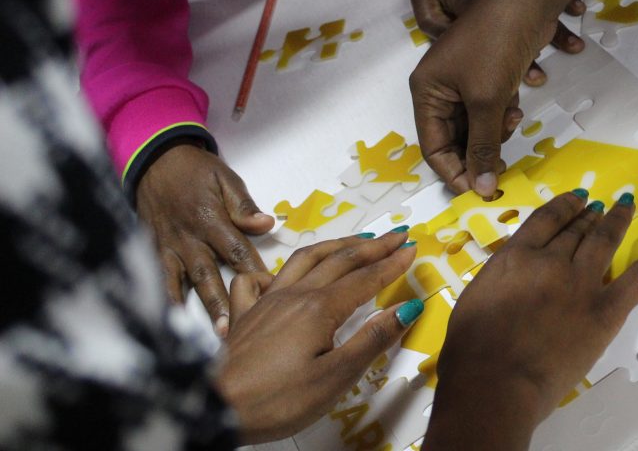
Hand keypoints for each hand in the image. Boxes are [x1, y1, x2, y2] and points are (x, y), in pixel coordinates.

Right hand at [136, 141, 273, 336]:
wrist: (154, 162)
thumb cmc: (195, 171)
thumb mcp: (224, 177)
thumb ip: (243, 204)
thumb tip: (266, 224)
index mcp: (210, 220)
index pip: (236, 251)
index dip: (253, 272)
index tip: (269, 292)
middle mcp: (188, 239)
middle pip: (209, 275)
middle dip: (223, 303)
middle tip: (238, 328)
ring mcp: (167, 248)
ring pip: (184, 284)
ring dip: (198, 309)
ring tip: (214, 333)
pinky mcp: (152, 252)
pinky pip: (159, 281)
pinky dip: (165, 302)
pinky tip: (171, 325)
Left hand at [216, 231, 420, 443]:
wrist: (215, 410)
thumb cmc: (279, 399)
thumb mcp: (337, 376)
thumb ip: (373, 338)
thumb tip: (407, 307)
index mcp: (320, 309)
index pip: (366, 278)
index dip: (392, 263)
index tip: (413, 248)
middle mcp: (294, 296)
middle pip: (339, 261)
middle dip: (372, 247)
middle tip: (396, 236)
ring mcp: (266, 302)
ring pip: (304, 260)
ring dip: (334, 246)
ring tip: (353, 241)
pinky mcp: (244, 316)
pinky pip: (255, 281)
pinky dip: (271, 271)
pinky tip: (279, 277)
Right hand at [409, 0, 587, 197]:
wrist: (525, 1)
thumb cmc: (494, 45)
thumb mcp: (486, 100)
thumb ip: (483, 146)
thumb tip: (480, 188)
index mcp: (426, 92)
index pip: (432, 147)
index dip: (453, 172)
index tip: (478, 192)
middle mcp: (439, 90)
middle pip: (454, 140)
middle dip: (479, 151)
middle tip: (502, 164)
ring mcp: (464, 84)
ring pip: (476, 128)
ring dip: (495, 131)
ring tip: (512, 119)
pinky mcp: (488, 79)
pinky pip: (491, 112)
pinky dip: (503, 115)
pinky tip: (517, 105)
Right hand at [423, 192, 637, 449]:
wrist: (495, 381)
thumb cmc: (471, 351)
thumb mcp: (476, 298)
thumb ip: (501, 280)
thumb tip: (513, 279)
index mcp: (516, 256)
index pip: (546, 219)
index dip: (565, 206)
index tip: (577, 199)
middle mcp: (552, 260)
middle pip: (577, 229)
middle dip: (591, 215)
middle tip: (600, 207)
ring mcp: (581, 283)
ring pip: (605, 241)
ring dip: (617, 222)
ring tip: (625, 210)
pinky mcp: (605, 310)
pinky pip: (637, 280)